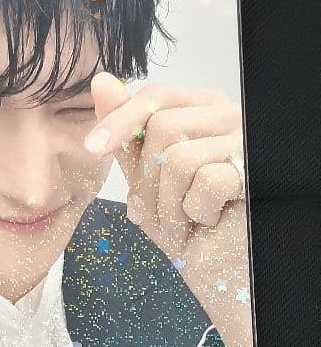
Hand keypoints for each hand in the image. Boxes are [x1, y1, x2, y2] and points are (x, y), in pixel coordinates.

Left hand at [85, 73, 249, 305]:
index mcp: (202, 107)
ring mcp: (244, 140)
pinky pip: (206, 182)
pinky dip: (195, 212)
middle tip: (150, 213)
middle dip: (145, 179)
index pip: (157, 95)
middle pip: (163, 127)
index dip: (121, 119)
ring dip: (167, 203)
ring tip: (180, 220)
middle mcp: (228, 115)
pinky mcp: (253, 170)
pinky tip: (209, 220)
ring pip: (179, 158)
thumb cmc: (183, 220)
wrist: (213, 264)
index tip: (93, 147)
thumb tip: (101, 81)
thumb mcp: (144, 175)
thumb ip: (126, 133)